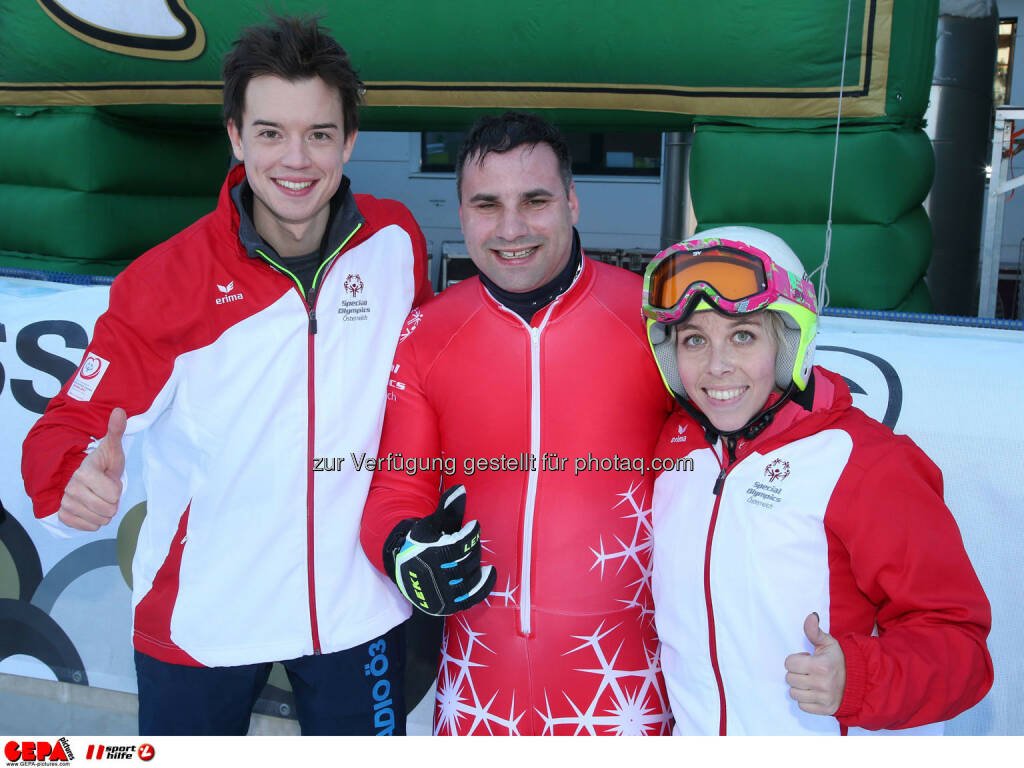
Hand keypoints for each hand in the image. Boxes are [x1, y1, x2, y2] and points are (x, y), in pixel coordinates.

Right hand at [57, 408, 126, 530]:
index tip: (108, 478)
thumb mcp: (111, 448)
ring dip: (103, 512)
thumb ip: (116, 431)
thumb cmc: (100, 463)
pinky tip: (90, 508)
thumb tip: (119, 411)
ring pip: (99, 520)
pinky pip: (87, 526)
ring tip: (97, 497)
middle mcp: (71, 489)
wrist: (79, 475)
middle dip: (111, 501)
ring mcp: (66, 503)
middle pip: (108, 509)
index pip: (113, 495)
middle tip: (104, 489)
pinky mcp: (63, 515)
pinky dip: (93, 521)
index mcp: (84, 473)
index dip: (116, 488)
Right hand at [385, 485, 496, 615]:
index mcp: (427, 554)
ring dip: (478, 569)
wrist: (404, 570)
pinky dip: (483, 587)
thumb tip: (461, 488)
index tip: (474, 525)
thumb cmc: (422, 543)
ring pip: (468, 582)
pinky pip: (470, 599)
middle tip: (472, 544)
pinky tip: (488, 573)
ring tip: (481, 560)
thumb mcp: (432, 525)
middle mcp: (433, 577)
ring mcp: (440, 594)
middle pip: (464, 564)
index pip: (457, 546)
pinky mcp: (446, 606)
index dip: (470, 534)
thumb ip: (448, 508)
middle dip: (473, 551)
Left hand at [784, 612, 846, 715]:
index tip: (806, 659)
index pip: (789, 664)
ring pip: (794, 693)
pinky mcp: (825, 710)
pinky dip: (805, 700)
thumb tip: (810, 616)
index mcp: (820, 666)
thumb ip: (814, 631)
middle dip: (796, 673)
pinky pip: (802, 706)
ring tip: (810, 681)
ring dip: (799, 687)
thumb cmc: (840, 660)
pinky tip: (814, 692)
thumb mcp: (828, 643)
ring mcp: (824, 698)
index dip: (795, 660)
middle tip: (808, 671)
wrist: (859, 680)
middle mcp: (821, 683)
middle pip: (790, 679)